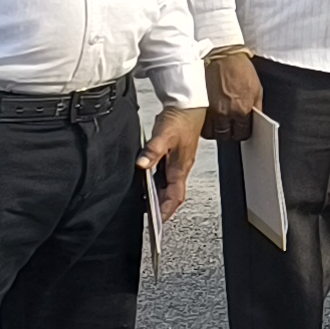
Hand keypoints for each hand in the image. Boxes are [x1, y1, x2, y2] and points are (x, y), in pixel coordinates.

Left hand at [140, 103, 205, 219]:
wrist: (187, 106)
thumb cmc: (181, 120)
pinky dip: (155, 185)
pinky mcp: (172, 157)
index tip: (158, 222)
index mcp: (181, 167)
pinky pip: (164, 177)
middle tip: (149, 218)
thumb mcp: (164, 136)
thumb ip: (153, 151)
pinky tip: (146, 185)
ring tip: (145, 205)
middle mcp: (180, 168)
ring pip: (168, 186)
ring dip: (158, 197)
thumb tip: (142, 165)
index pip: (175, 196)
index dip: (167, 210)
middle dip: (161, 208)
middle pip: (172, 194)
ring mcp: (177, 163)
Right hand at [200, 44, 265, 145]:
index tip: (242, 130)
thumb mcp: (257, 88)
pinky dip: (205, 124)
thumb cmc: (240, 69)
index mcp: (241, 109)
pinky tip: (209, 119)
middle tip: (230, 127)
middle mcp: (224, 113)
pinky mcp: (198, 105)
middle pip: (225, 135)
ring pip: (210, 132)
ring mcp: (209, 110)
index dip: (242, 132)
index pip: (242, 133)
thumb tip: (256, 119)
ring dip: (215, 130)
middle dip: (229, 133)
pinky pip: (200, 123)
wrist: (221, 55)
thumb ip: (256, 107)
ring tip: (218, 124)